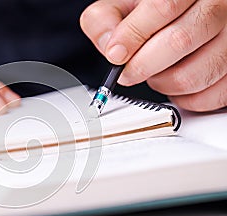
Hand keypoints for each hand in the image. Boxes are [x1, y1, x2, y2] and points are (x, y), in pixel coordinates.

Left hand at [81, 0, 226, 110]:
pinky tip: (173, 83)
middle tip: (127, 72)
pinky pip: (211, 97)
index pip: (164, 6)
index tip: (116, 55)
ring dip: (163, 83)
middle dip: (142, 65)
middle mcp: (219, 7)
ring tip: (153, 74)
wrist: (186, 13)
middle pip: (180, 41)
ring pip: (195, 74)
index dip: (133, 36)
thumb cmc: (155, 10)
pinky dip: (184, 99)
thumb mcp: (125, 4)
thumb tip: (110, 48)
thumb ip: (106, 19)